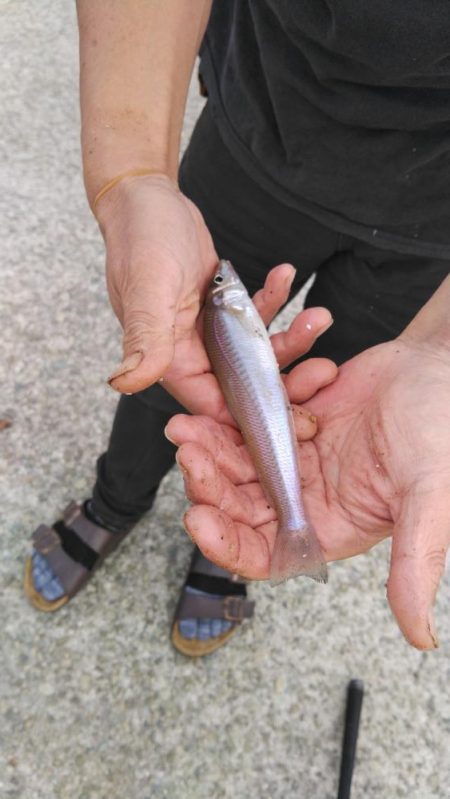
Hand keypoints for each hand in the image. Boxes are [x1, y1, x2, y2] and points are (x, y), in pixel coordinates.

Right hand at [96, 173, 334, 417]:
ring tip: (319, 315)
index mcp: (170, 360)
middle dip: (286, 378)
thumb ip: (145, 340)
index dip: (254, 415)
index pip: (214, 407)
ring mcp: (206, 332)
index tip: (297, 416)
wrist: (145, 198)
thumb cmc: (141, 238)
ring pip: (256, 351)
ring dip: (291, 337)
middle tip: (324, 369)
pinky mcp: (220, 309)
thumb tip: (124, 383)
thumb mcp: (148, 289)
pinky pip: (255, 317)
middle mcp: (188, 353)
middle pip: (244, 384)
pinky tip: (286, 274)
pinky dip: (275, 301)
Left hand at [166, 330, 449, 650]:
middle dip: (209, 486)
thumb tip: (422, 639)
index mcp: (333, 527)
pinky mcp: (291, 420)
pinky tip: (223, 401)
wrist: (440, 368)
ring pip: (237, 463)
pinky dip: (233, 415)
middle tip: (189, 453)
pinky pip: (251, 423)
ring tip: (186, 427)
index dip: (228, 545)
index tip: (197, 519)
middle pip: (240, 505)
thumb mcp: (432, 497)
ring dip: (210, 448)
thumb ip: (415, 563)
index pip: (266, 554)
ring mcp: (296, 457)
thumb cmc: (444, 431)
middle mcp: (308, 497)